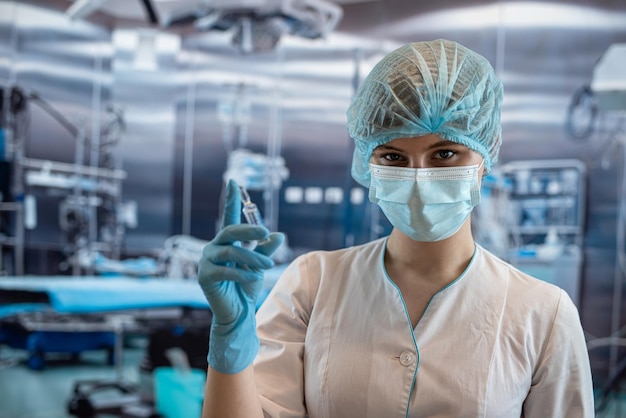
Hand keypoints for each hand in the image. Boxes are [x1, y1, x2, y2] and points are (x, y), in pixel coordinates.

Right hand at [198, 179, 283, 373]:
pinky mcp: (205, 277)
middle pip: (230, 230)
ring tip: (267, 267)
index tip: (233, 180)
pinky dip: (243, 274)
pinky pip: (226, 270)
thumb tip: (279, 235)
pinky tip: (253, 278)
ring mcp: (207, 262)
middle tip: (266, 232)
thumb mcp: (259, 266)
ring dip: (252, 258)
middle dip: (249, 230)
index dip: (231, 199)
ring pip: (230, 251)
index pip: (229, 217)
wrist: (237, 313)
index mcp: (226, 242)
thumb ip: (266, 251)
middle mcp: (214, 247)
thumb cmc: (246, 288)